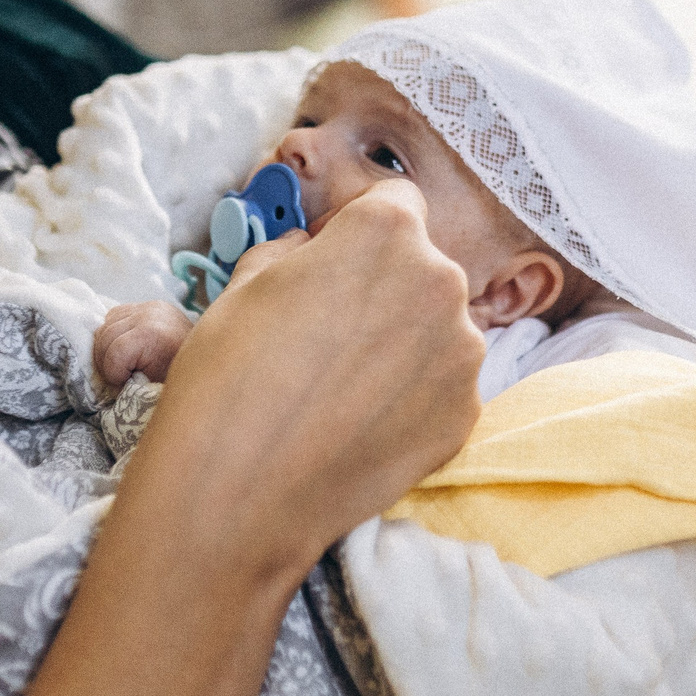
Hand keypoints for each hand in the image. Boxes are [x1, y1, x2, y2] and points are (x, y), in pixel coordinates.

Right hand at [95, 300, 195, 389]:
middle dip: (106, 364)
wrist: (209, 357)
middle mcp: (148, 314)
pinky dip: (113, 335)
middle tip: (120, 378)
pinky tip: (125, 349)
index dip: (114, 376)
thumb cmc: (181, 378)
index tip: (125, 385)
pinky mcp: (146, 304)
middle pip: (104, 339)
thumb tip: (109, 387)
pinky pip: (114, 317)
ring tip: (121, 365)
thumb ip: (129, 384)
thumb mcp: (155, 386)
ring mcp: (147, 306)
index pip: (113, 355)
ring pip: (104, 327)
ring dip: (106, 349)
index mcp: (152, 335)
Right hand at [135, 181, 483, 581]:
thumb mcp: (244, 283)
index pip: (395, 202)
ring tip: (342, 388)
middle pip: (423, 268)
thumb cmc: (230, 377)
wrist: (239, 493)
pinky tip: (360, 423)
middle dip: (386, 288)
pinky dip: (412, 399)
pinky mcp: (465, 415)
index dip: (358, 230)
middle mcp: (442, 281)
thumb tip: (313, 251)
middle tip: (330, 335)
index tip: (334, 262)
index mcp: (386, 231)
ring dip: (403, 345)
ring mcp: (462, 354)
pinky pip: (443, 387)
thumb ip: (295, 250)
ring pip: (438, 330)